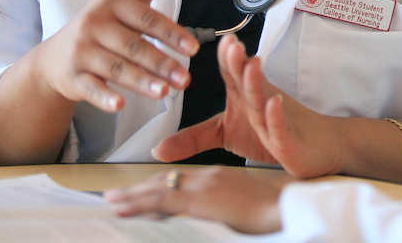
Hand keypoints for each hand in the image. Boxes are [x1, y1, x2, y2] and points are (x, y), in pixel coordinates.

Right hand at [30, 0, 197, 112]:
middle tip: (186, 79)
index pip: (146, 18)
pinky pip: (90, 87)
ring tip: (165, 92)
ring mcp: (80, 51)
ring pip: (116, 68)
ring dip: (142, 82)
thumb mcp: (121, 3)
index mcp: (110, 2)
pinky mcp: (71, 76)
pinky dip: (104, 97)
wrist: (55, 56)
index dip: (171, 34)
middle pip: (133, 46)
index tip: (193, 48)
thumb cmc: (100, 27)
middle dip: (162, 63)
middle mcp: (93, 24)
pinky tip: (120, 105)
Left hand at [105, 166, 289, 233]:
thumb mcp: (242, 212)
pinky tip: (124, 206)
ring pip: (158, 189)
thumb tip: (207, 223)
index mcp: (218, 179)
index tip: (136, 196)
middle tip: (113, 197)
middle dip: (138, 190)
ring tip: (112, 201)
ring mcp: (204, 185)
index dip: (155, 189)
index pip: (179, 183)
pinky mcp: (202, 198)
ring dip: (133, 196)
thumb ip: (221, 214)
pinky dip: (140, 202)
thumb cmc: (273, 215)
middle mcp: (208, 177)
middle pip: (164, 182)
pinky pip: (163, 199)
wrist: (289, 211)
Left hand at [152, 34, 345, 176]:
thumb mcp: (225, 136)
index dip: (227, 57)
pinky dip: (276, 115)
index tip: (222, 40)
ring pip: (262, 99)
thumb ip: (192, 139)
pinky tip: (273, 103)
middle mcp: (258, 101)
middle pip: (247, 80)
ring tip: (252, 64)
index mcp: (244, 95)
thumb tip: (156, 149)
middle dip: (238, 62)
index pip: (233, 73)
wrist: (315, 146)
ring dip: (257, 81)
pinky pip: (279, 125)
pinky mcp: (287, 139)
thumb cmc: (270, 135)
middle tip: (232, 45)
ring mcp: (274, 119)